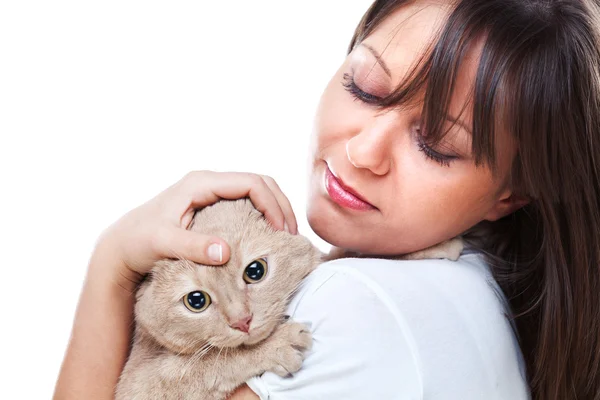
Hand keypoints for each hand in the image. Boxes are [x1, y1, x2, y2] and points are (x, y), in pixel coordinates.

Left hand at [95, 171, 297, 285]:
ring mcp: (210, 192)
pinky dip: (263, 215)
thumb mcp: (163, 244)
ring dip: (274, 209)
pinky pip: (247, 203)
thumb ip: (193, 247)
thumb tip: (226, 252)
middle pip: (260, 183)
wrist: (121, 245)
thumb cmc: (139, 242)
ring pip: (256, 191)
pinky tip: (267, 235)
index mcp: (201, 183)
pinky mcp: (211, 204)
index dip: (273, 204)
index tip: (281, 232)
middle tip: (291, 235)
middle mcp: (209, 182)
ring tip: (284, 236)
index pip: (251, 183)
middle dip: (280, 205)